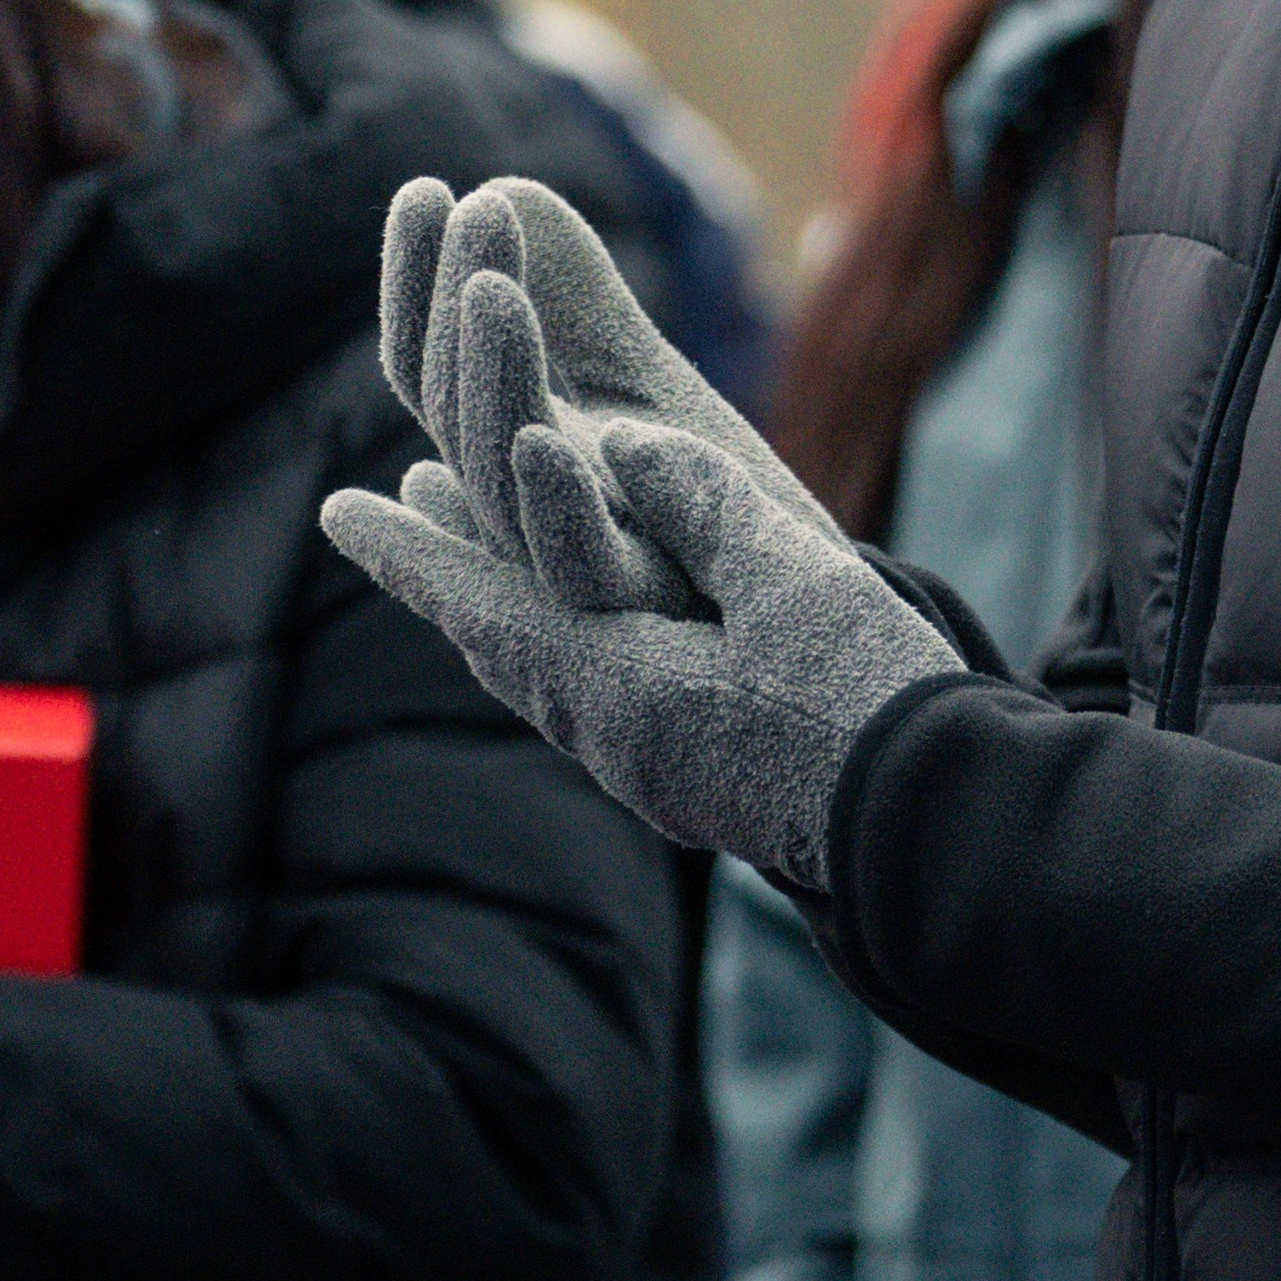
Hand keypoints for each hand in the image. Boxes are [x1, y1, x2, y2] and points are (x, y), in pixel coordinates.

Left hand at [324, 416, 958, 888]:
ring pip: (553, 681)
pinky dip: (569, 649)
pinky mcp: (706, 788)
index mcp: (621, 692)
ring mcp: (661, 776)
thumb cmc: (871, 699)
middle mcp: (619, 743)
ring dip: (506, 610)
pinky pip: (603, 706)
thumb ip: (700, 506)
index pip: (486, 606)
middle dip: (449, 574)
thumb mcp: (790, 575)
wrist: (944, 834)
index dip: (409, 554)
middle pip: (506, 647)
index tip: (336, 508)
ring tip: (479, 559)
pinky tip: (599, 638)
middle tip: (392, 515)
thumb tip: (613, 446)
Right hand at [378, 175, 809, 610]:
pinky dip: (555, 502)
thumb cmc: (690, 467)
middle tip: (479, 210)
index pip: (426, 366)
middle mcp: (516, 501)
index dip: (414, 281)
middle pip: (452, 411)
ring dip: (493, 378)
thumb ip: (570, 285)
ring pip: (501, 477)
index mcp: (497, 442)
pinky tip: (547, 437)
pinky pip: (580, 564)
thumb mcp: (625, 358)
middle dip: (453, 306)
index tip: (424, 188)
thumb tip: (499, 194)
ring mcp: (571, 553)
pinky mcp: (646, 598)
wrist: (787, 574)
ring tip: (494, 288)